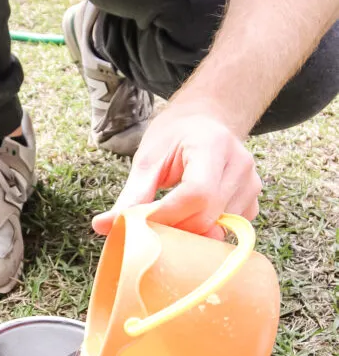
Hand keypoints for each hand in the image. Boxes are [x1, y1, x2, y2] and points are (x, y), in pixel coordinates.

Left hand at [93, 106, 261, 238]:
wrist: (205, 121)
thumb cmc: (175, 136)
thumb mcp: (148, 159)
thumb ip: (131, 196)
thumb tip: (102, 226)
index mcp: (213, 145)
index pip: (196, 193)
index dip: (169, 216)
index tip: (142, 223)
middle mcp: (239, 165)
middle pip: (208, 216)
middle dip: (175, 230)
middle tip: (151, 227)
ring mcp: (251, 184)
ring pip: (218, 228)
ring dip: (189, 234)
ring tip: (169, 220)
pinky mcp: (253, 201)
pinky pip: (227, 229)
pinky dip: (205, 231)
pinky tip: (190, 217)